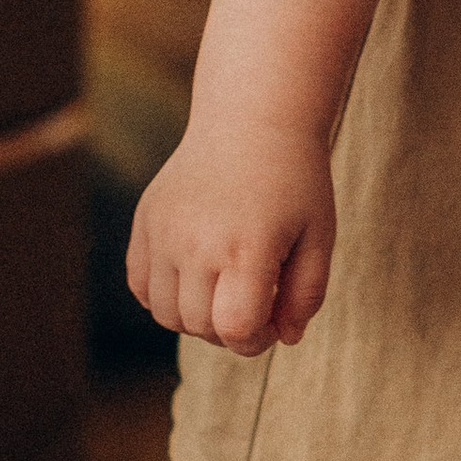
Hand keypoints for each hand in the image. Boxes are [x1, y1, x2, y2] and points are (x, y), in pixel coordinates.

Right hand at [129, 121, 335, 353]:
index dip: (255, 341)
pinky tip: (196, 275)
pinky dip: (165, 295)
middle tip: (256, 303)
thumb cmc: (295, 180)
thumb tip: (286, 338)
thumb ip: (307, 294)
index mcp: (246, 248)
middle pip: (200, 327)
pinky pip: (141, 287)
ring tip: (226, 289)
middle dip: (232, 331)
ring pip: (166, 314)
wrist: (250, 119)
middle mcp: (196, 244)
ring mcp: (163, 233)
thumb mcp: (319, 236)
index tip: (272, 323)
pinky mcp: (144, 223)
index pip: (234, 330)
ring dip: (197, 318)